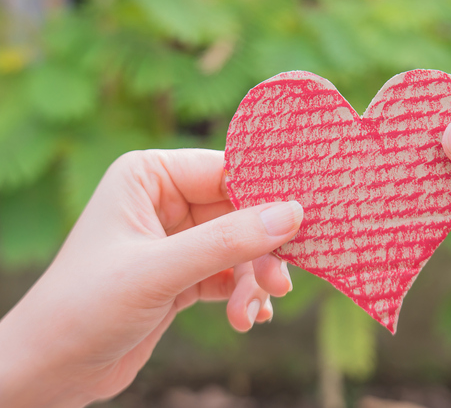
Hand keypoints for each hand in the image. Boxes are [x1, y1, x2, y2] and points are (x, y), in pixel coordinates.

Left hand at [0, 149, 302, 407]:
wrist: (51, 372)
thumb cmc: (84, 308)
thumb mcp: (158, 272)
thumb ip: (226, 242)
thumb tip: (293, 214)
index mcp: (149, 176)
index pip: (225, 170)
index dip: (266, 192)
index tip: (306, 215)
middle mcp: (165, 201)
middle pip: (240, 211)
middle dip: (262, 249)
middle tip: (280, 280)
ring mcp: (177, 239)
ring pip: (241, 247)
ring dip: (253, 280)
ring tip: (251, 312)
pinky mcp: (185, 275)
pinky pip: (232, 275)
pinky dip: (245, 295)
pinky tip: (247, 318)